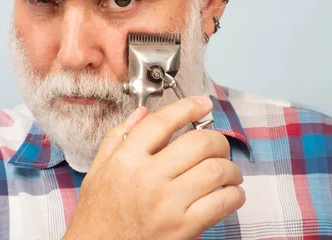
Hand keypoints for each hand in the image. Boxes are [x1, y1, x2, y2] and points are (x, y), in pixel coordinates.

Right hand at [64, 96, 244, 239]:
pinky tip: (231, 193)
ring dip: (230, 168)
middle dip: (217, 139)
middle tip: (219, 145)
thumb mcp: (97, 170)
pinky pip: (221, 203)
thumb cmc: (97, 214)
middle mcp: (148, 178)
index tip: (203, 103)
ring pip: (215, 170)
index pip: (163, 121)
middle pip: (199, 143)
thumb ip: (117, 137)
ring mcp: (167, 204)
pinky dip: (234, 195)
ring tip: (229, 171)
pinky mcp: (183, 228)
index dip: (188, 106)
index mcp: (126, 159)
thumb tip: (142, 112)